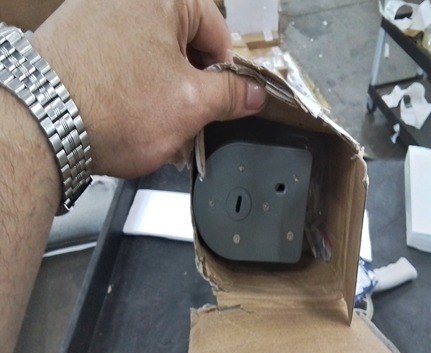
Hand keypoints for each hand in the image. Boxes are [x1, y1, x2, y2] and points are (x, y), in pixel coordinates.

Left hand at [32, 0, 266, 177]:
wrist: (42, 124)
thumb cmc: (120, 109)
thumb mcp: (192, 105)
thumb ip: (231, 95)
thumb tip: (256, 92)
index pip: (217, 31)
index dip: (225, 73)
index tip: (222, 103)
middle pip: (182, 44)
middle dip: (191, 87)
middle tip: (189, 123)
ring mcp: (96, 14)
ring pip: (151, 58)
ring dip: (163, 94)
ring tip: (158, 129)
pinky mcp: (75, 38)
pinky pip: (121, 62)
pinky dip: (133, 89)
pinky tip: (130, 119)